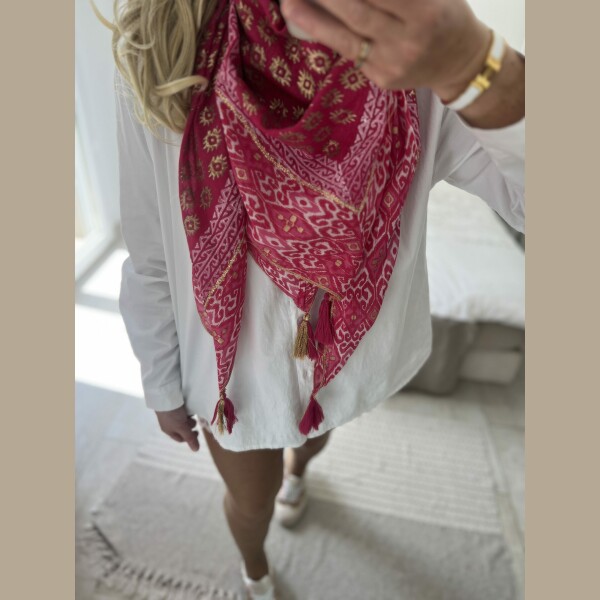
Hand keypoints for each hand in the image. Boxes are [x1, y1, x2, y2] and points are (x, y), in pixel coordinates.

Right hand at [155, 405, 199, 451]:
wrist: (165, 396)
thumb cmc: (172, 414)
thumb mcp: (182, 427)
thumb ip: (189, 438)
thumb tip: (196, 450)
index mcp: (168, 430)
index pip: (181, 438)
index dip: (189, 437)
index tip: (197, 432)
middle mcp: (169, 423)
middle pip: (183, 428)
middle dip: (190, 426)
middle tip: (194, 422)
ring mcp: (171, 414)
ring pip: (184, 419)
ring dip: (189, 418)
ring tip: (191, 414)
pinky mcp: (174, 405)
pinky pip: (183, 411)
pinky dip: (188, 411)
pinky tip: (190, 408)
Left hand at [280, 0, 489, 99]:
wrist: (460, 63)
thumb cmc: (446, 14)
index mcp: (426, 13)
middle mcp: (408, 42)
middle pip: (357, 12)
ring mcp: (392, 65)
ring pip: (346, 39)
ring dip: (313, 19)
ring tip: (289, 3)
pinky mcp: (381, 80)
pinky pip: (351, 52)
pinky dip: (330, 33)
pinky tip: (309, 19)